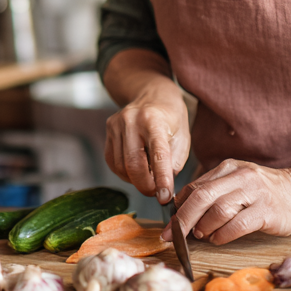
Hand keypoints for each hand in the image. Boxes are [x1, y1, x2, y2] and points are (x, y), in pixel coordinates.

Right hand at [104, 83, 189, 203]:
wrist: (153, 94)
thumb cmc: (171, 118)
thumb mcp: (183, 137)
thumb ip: (173, 163)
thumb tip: (161, 187)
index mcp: (154, 120)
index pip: (157, 154)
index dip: (161, 179)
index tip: (165, 197)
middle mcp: (131, 120)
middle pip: (133, 164)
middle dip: (146, 185)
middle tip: (157, 192)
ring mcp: (116, 124)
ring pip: (121, 167)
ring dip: (136, 179)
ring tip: (149, 175)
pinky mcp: (108, 130)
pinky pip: (113, 162)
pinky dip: (125, 172)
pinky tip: (136, 168)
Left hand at [163, 159, 290, 245]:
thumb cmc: (261, 192)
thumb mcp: (235, 183)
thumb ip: (212, 192)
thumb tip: (180, 211)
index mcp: (228, 168)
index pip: (195, 186)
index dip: (178, 207)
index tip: (169, 225)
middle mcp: (240, 176)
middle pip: (202, 196)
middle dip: (184, 219)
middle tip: (173, 235)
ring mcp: (255, 192)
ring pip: (219, 210)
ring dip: (204, 227)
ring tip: (202, 235)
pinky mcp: (267, 211)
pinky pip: (238, 224)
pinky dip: (223, 235)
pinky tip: (218, 239)